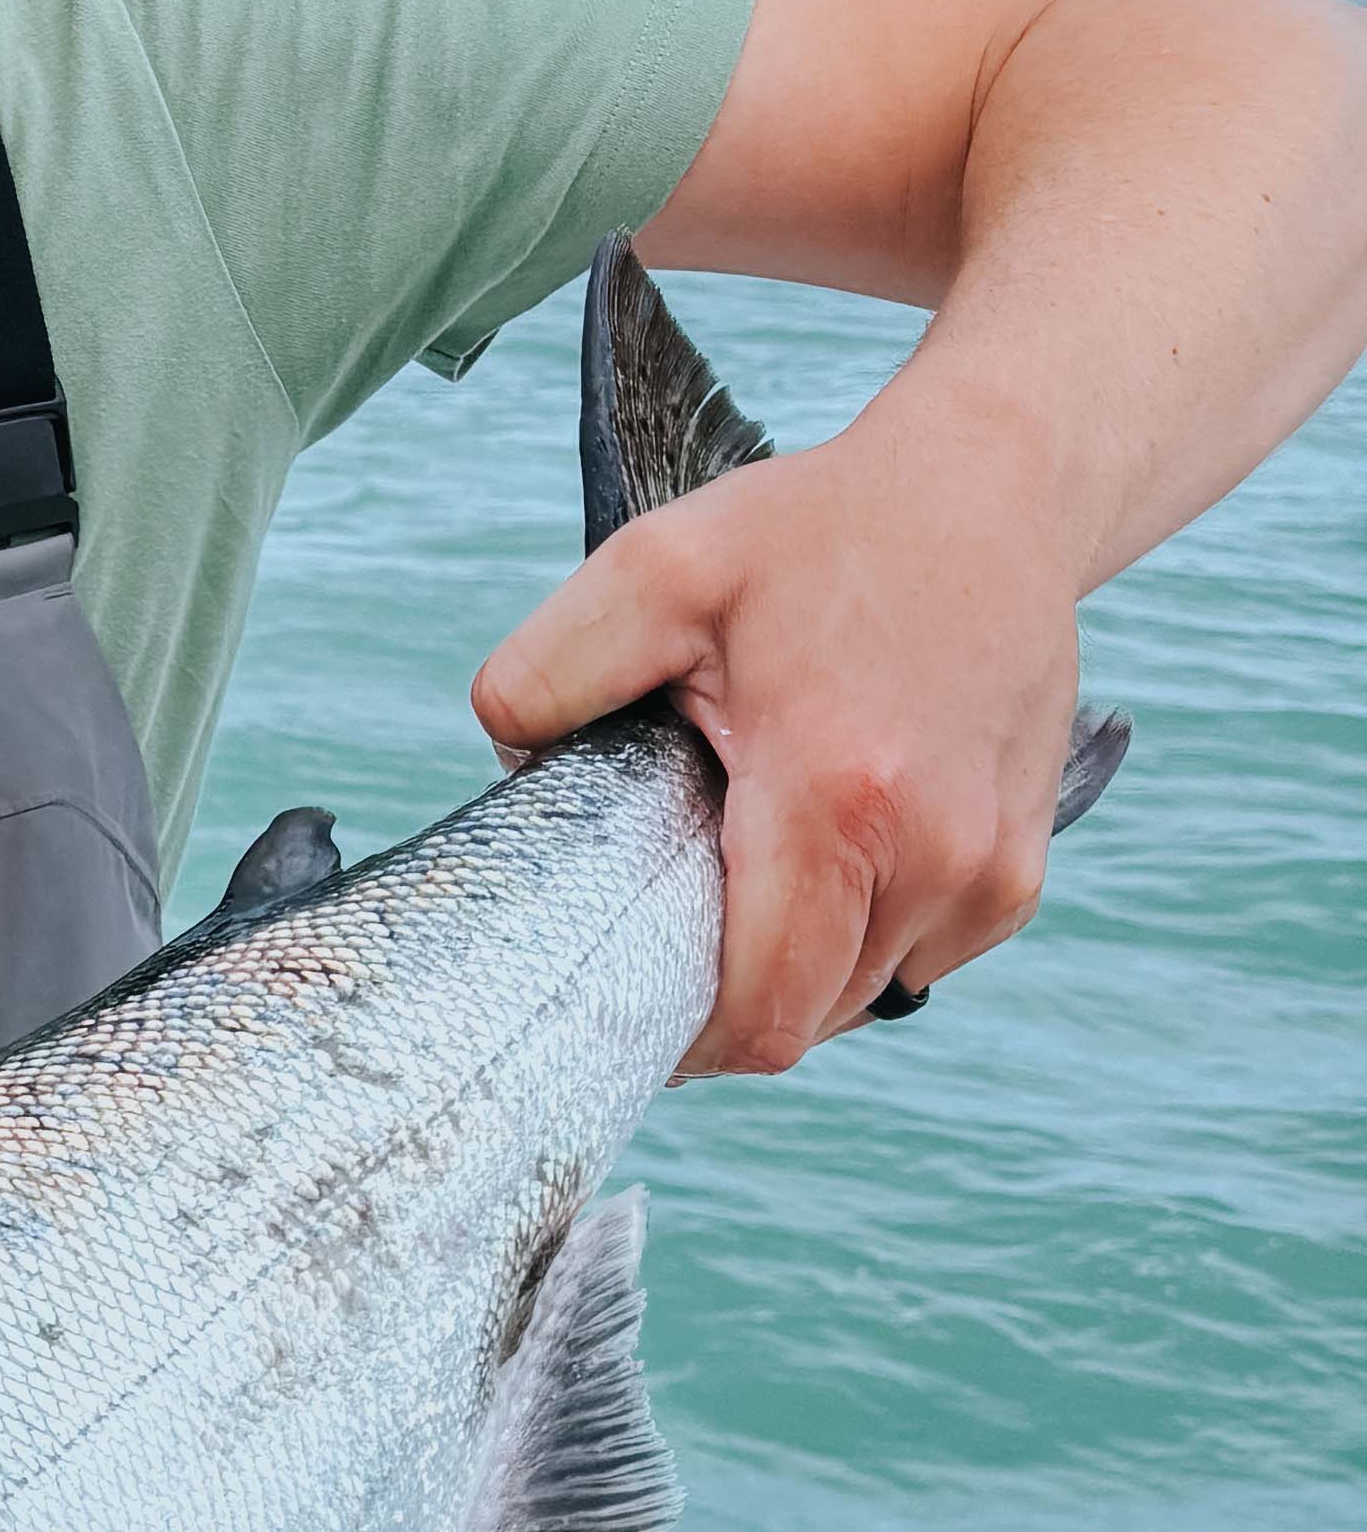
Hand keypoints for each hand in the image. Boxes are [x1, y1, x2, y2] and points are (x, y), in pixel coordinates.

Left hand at [468, 408, 1081, 1073]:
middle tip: (670, 924)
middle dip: (728, 1002)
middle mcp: (934, 853)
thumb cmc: (822, 532)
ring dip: (796, 967)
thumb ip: (547, 671)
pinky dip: (862, 934)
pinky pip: (921, 954)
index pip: (759, 1014)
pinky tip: (829, 848)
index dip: (685, 1041)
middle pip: (804, 1023)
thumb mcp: (654, 569)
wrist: (992, 490)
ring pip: (863, 996)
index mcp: (836, 800)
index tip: (630, 1001)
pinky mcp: (1021, 866)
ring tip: (754, 864)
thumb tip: (508, 765)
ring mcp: (992, 868)